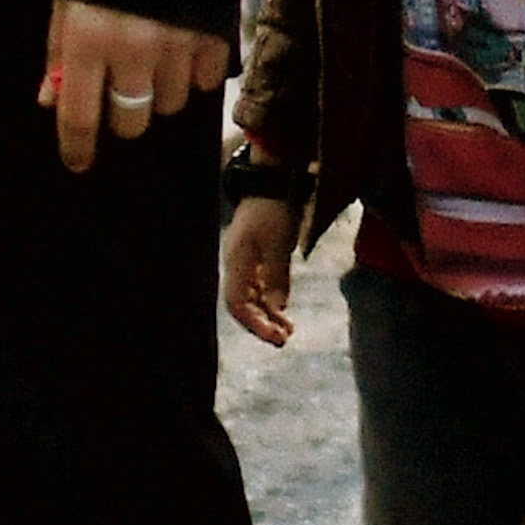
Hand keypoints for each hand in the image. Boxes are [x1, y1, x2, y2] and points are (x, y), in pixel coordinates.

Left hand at [42, 0, 231, 174]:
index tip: (77, 162)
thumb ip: (59, 52)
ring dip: (160, 90)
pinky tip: (187, 49)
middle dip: (124, 113)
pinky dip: (197, 74)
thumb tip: (51, 98)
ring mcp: (179, 45)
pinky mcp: (216, 35)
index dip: (76, 146)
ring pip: (171, 103)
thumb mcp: (68, 0)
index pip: (80, 115)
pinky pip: (208, 81)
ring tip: (156, 61)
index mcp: (89, 41)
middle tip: (122, 91)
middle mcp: (134, 51)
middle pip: (132, 119)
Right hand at [222, 195, 299, 346]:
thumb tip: (276, 309)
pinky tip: (283, 311)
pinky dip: (270, 301)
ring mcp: (244, 262)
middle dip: (260, 325)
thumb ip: (277, 278)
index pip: (237, 304)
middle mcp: (236, 266)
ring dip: (267, 315)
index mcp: (237, 262)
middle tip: (283, 340)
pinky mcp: (254, 259)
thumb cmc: (274, 210)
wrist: (272, 183)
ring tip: (287, 331)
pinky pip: (258, 287)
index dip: (254, 324)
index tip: (275, 336)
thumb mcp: (279, 244)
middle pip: (242, 305)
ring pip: (251, 298)